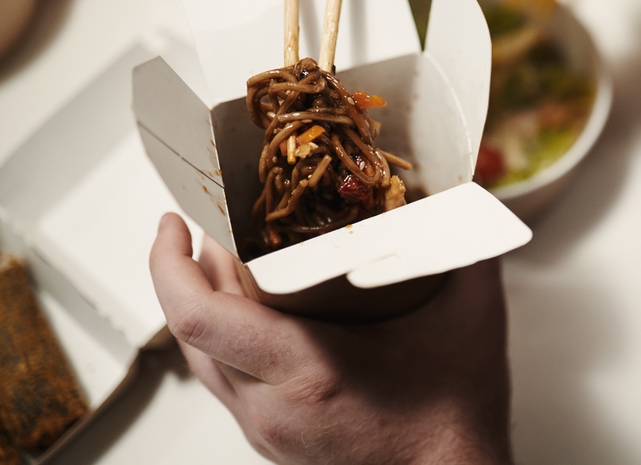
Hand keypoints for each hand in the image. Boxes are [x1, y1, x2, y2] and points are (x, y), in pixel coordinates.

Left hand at [150, 213, 513, 464]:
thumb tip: (462, 200)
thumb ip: (468, 247)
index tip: (173, 223)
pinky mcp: (273, 439)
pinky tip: (252, 311)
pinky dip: (224, 336)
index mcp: (309, 371)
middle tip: (210, 224)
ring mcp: (267, 429)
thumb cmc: (456, 418)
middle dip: (189, 268)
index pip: (199, 318)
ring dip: (202, 302)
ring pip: (203, 360)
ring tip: (222, 259)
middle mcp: (272, 407)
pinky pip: (226, 381)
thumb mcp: (472, 318)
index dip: (168, 264)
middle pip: (190, 333)